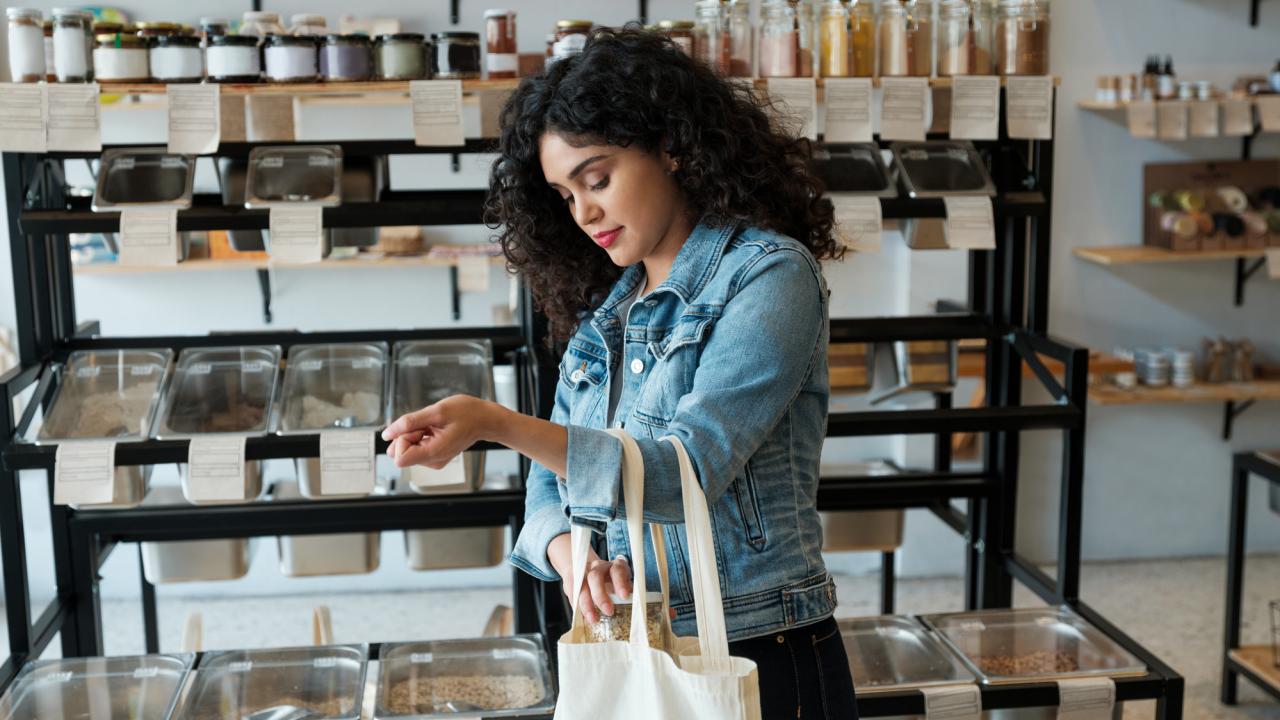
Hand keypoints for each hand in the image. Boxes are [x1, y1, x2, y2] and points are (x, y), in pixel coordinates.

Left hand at [382, 395, 499, 468]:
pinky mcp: (435, 456)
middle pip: (401, 454)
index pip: (400, 458)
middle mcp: (433, 462)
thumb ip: (409, 423)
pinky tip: (433, 429)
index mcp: (434, 453)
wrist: (485, 420)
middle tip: (425, 425)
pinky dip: (420, 436)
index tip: (418, 428)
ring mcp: (434, 460)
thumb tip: (387, 434)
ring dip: (413, 434)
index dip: (402, 439)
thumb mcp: (436, 411)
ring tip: (432, 426)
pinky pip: (416, 447)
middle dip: (406, 436)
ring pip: (407, 450)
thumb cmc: (467, 413)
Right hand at [546, 535, 675, 624]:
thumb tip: (671, 615)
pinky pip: (573, 593)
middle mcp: (600, 568)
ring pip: (583, 584)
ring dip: (588, 602)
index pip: (619, 569)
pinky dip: (577, 605)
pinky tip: (581, 618)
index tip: (626, 596)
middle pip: (597, 575)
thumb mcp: (630, 589)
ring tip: (593, 619)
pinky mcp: (574, 584)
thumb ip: (647, 601)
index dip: (621, 581)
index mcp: (617, 568)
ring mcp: (585, 575)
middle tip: (609, 611)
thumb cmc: (615, 586)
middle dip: (602, 594)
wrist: (588, 572)